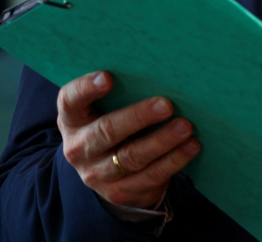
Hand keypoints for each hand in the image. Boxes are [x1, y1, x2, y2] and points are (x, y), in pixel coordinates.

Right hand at [57, 70, 199, 208]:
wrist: (109, 175)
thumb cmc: (114, 126)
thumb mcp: (106, 110)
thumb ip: (121, 94)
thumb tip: (160, 69)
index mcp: (72, 120)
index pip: (70, 101)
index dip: (86, 88)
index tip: (108, 77)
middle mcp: (79, 148)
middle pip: (106, 131)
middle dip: (138, 117)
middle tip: (167, 105)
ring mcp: (97, 174)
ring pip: (132, 157)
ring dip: (162, 141)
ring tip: (185, 127)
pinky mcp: (120, 192)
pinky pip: (150, 176)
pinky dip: (174, 160)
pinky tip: (191, 146)